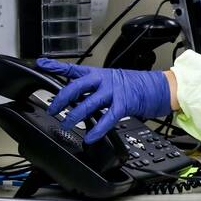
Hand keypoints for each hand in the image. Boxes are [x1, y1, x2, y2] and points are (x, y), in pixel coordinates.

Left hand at [37, 59, 173, 142]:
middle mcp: (104, 80)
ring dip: (75, 115)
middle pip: (76, 86)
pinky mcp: (123, 104)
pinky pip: (106, 118)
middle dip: (62, 98)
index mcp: (100, 74)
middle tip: (53, 109)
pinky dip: (97, 129)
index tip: (41, 64)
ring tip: (67, 124)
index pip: (74, 69)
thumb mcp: (113, 81)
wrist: (160, 87)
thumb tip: (78, 98)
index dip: (56, 66)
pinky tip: (90, 137)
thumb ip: (95, 88)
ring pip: (88, 103)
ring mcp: (113, 92)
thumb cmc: (137, 85)